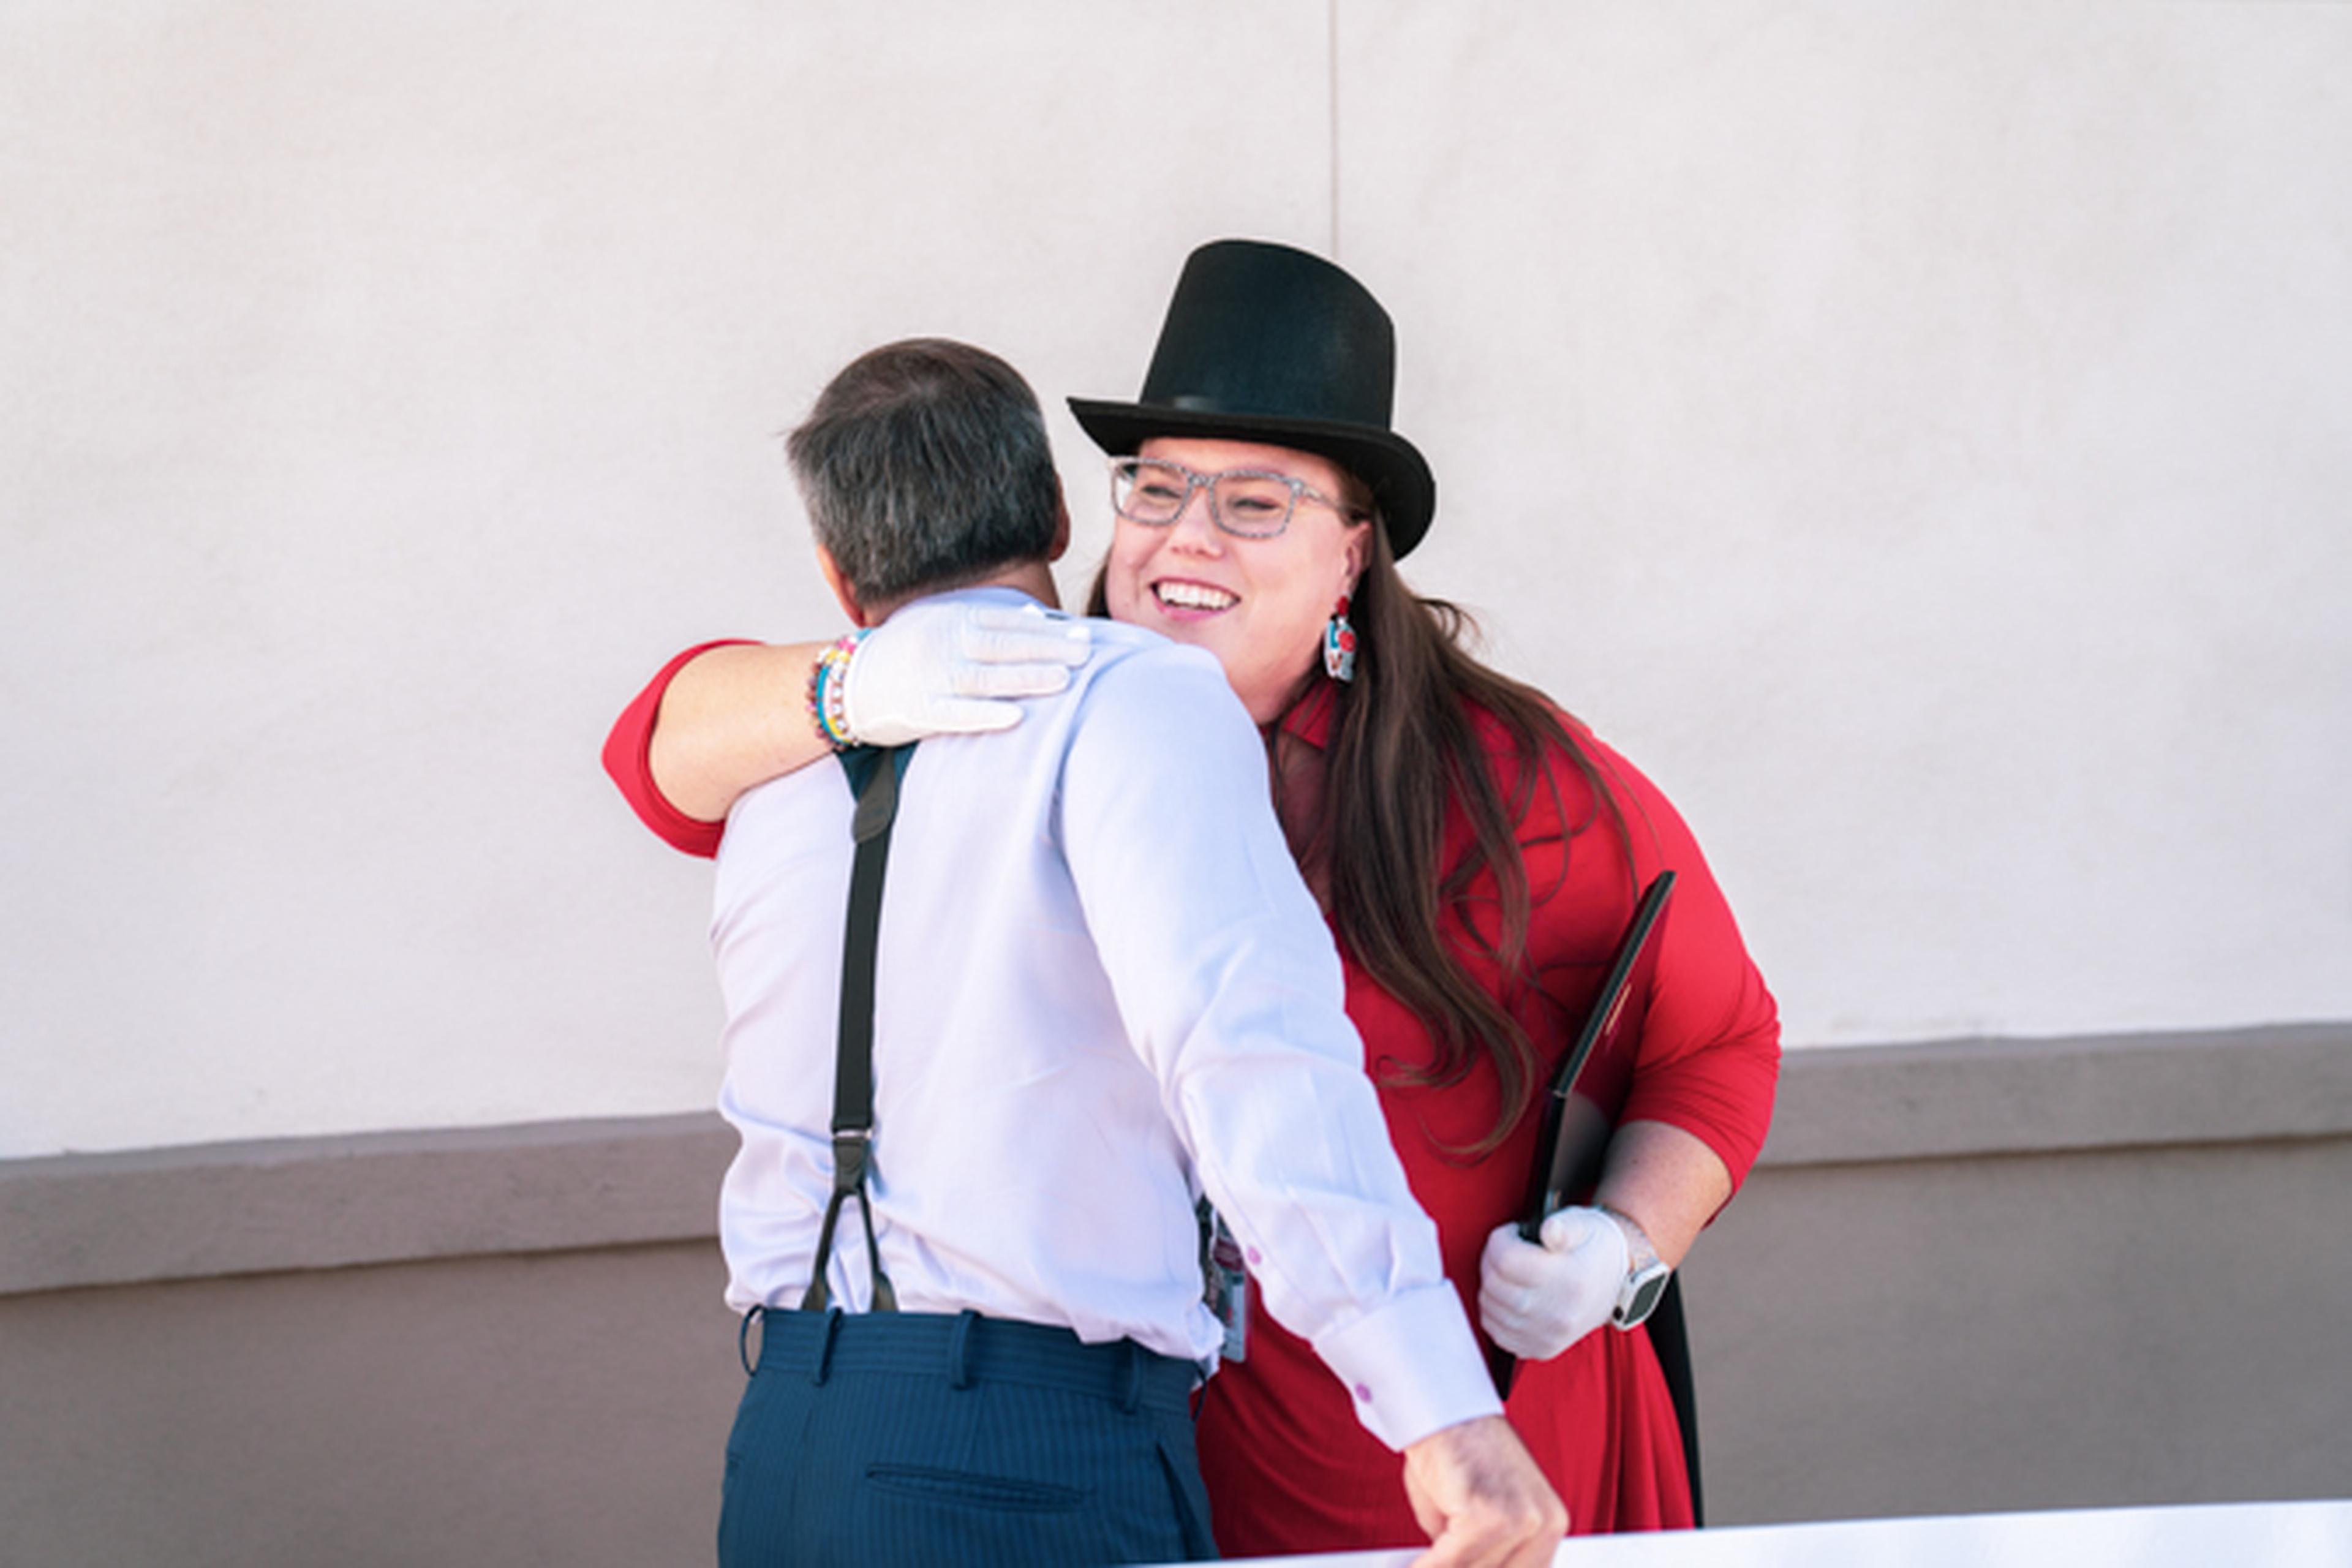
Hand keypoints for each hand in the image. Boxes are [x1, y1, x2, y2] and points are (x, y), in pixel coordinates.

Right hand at [840, 600, 1089, 745]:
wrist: (846, 681)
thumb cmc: (904, 653)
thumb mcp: (940, 623)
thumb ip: (986, 620)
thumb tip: (1036, 616)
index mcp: (950, 619)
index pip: (1008, 622)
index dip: (1047, 629)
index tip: (1082, 635)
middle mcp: (941, 643)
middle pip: (1003, 645)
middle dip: (1047, 650)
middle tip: (1086, 655)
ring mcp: (928, 677)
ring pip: (985, 677)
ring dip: (1026, 679)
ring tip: (1064, 681)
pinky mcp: (917, 710)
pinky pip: (955, 713)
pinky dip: (985, 715)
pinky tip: (1016, 718)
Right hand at [1401, 1414, 1567, 1566]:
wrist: (1439, 1410)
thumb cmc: (1456, 1451)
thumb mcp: (1477, 1512)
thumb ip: (1477, 1550)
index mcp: (1550, 1522)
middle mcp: (1544, 1521)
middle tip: (1436, 1565)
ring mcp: (1520, 1519)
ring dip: (1441, 1567)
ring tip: (1420, 1565)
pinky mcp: (1487, 1517)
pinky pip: (1451, 1561)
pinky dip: (1428, 1565)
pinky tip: (1414, 1565)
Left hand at [1478, 1206, 1629, 1361]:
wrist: (1616, 1283)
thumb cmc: (1595, 1249)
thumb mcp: (1583, 1225)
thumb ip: (1562, 1225)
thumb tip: (1549, 1230)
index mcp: (1569, 1279)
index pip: (1507, 1259)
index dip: (1501, 1239)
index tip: (1511, 1234)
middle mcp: (1559, 1314)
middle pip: (1494, 1284)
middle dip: (1491, 1259)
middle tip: (1507, 1250)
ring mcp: (1549, 1335)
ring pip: (1490, 1308)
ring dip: (1490, 1285)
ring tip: (1509, 1272)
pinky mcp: (1542, 1349)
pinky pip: (1497, 1332)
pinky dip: (1494, 1312)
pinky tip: (1509, 1296)